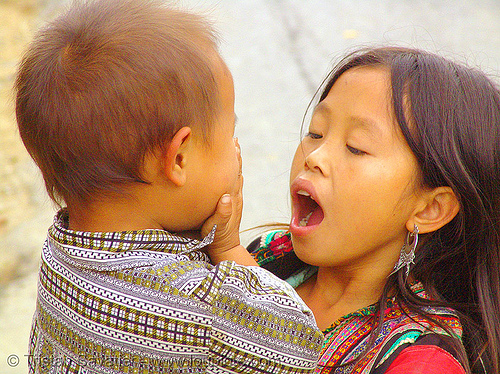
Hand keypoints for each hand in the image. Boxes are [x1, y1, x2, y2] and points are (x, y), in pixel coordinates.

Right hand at [201, 139, 256, 265]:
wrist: (224, 247)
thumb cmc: (216, 238)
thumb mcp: (216, 228)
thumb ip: (222, 214)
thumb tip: (227, 197)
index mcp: (231, 198)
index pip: (233, 173)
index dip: (233, 158)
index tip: (231, 143)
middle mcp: (235, 195)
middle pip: (236, 170)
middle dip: (234, 154)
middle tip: (232, 137)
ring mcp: (234, 198)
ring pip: (235, 174)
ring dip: (235, 160)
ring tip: (233, 145)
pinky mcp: (231, 202)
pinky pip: (234, 181)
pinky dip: (233, 170)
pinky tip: (230, 164)